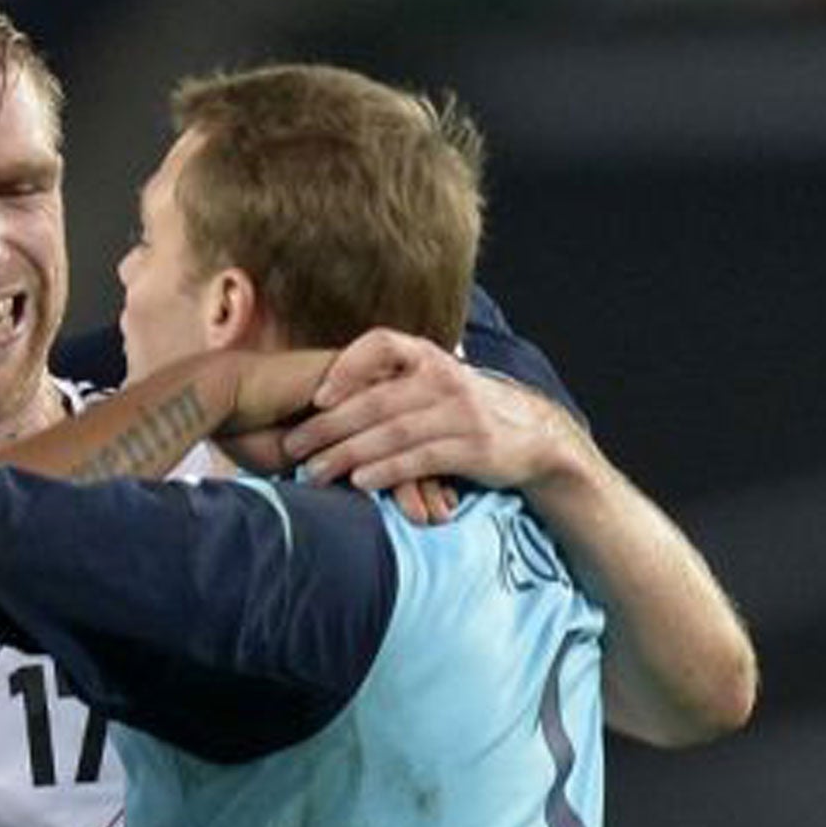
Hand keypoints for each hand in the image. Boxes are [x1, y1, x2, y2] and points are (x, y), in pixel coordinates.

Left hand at [281, 328, 588, 524]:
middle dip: (328, 426)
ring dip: (347, 454)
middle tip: (291, 447)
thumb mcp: (432, 384)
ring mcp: (461, 413)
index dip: (346, 366)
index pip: (381, 344)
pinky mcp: (474, 447)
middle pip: (375, 399)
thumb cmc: (462, 413)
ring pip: (392, 432)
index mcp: (428, 357)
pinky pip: (422, 459)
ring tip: (313, 473)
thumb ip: (388, 384)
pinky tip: (359, 482)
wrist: (533, 437)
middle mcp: (444, 378)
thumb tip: (319, 400)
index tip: (317, 396)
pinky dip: (387, 471)